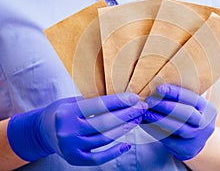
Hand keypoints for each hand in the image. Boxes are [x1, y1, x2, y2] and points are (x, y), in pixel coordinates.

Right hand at [7, 93, 147, 165]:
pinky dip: (114, 151)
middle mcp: (68, 130)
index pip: (99, 105)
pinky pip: (99, 158)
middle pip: (105, 122)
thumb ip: (92, 101)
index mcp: (67, 112)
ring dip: (124, 129)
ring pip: (105, 138)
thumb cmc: (60, 112)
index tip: (134, 98)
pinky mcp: (75, 159)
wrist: (40, 131)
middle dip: (127, 114)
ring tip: (136, 120)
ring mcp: (71, 147)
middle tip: (141, 108)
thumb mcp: (71, 101)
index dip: (119, 101)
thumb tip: (121, 99)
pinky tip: (126, 144)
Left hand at [141, 84, 216, 160]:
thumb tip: (157, 85)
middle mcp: (205, 123)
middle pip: (187, 113)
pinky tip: (144, 123)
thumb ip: (181, 97)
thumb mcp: (193, 106)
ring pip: (177, 127)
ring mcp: (196, 138)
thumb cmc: (190, 118)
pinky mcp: (185, 149)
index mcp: (208, 108)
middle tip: (150, 100)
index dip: (175, 93)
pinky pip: (167, 139)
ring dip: (159, 118)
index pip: (192, 98)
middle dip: (166, 106)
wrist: (198, 142)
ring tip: (145, 112)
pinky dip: (154, 130)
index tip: (159, 88)